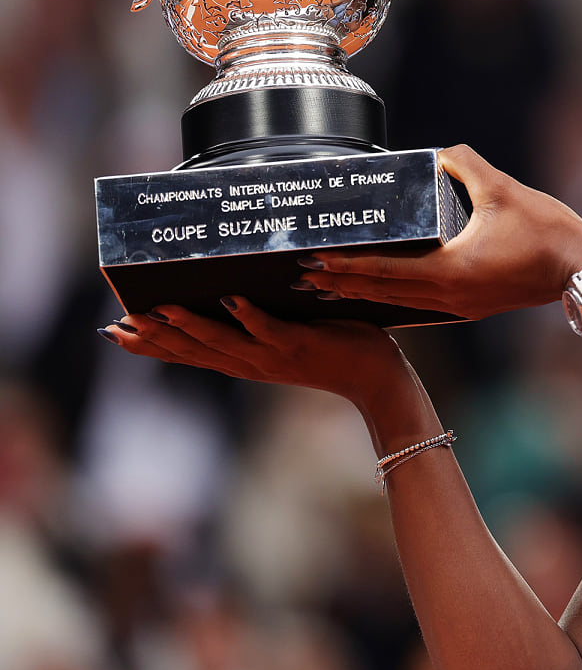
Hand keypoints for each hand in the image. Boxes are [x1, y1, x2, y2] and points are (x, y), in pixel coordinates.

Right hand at [101, 299, 409, 409]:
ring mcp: (276, 356)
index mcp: (247, 362)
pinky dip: (251, 317)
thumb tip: (231, 289)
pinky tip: (232, 301)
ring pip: (225, 343)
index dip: (153, 345)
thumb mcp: (288, 337)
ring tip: (161, 309)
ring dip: (192, 326)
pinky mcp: (302, 344)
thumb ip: (260, 321)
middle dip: (157, 337)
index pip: (191, 355)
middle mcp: (254, 364)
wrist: (377, 379)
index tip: (117, 333)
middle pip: (196, 352)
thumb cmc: (336, 349)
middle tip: (120, 323)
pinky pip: (271, 330)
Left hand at [292, 145, 581, 319]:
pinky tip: (385, 296)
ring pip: (400, 304)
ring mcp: (461, 306)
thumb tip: (443, 151)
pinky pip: (421, 306)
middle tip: (304, 276)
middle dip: (342, 285)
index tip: (313, 260)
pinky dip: (395, 299)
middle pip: (383, 294)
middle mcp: (449, 296)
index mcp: (450, 271)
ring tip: (332, 288)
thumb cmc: (549, 233)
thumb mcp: (506, 190)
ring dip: (365, 295)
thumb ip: (468, 165)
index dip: (345, 266)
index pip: (383, 271)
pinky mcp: (473, 305)